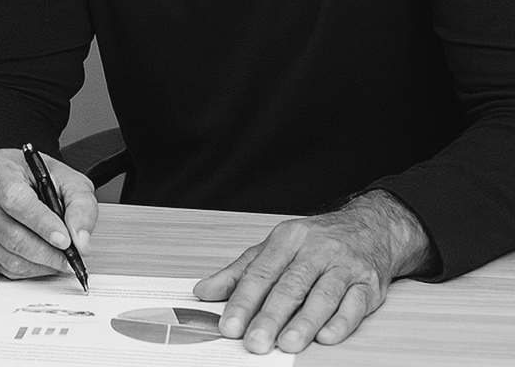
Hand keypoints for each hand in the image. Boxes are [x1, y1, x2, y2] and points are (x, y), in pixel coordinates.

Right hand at [0, 148, 97, 278]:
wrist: (11, 179)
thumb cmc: (35, 178)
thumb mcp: (66, 179)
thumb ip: (80, 205)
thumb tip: (81, 240)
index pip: (16, 200)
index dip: (41, 223)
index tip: (65, 240)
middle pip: (11, 234)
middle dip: (47, 252)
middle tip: (70, 258)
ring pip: (7, 257)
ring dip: (39, 265)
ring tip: (57, 258)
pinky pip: (0, 268)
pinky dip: (26, 270)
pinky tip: (38, 258)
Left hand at [193, 190, 433, 354]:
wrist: (369, 228)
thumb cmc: (314, 242)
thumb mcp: (273, 248)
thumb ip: (239, 272)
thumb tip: (203, 291)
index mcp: (287, 239)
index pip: (260, 271)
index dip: (243, 300)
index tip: (229, 325)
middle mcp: (316, 249)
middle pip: (290, 285)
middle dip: (270, 316)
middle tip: (254, 342)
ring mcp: (345, 266)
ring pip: (323, 296)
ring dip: (304, 322)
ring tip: (286, 344)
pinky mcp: (369, 284)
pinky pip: (355, 305)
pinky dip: (341, 322)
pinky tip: (327, 337)